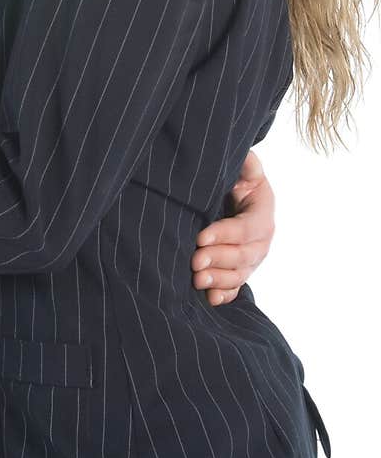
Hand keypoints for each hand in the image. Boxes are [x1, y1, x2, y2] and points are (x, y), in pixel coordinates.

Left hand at [191, 149, 274, 305]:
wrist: (229, 193)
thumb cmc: (235, 177)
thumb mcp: (243, 167)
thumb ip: (247, 164)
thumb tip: (246, 158)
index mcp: (263, 211)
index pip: (247, 228)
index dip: (226, 234)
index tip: (201, 237)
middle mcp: (261, 239)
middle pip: (244, 255)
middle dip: (219, 258)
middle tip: (195, 260)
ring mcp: (251, 257)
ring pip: (240, 273)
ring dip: (219, 279)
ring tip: (197, 280)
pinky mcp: (239, 269)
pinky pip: (235, 286)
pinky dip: (225, 294)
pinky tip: (211, 299)